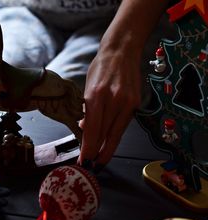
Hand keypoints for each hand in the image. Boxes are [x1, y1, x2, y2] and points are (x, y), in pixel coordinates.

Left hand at [78, 45, 140, 168]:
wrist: (122, 52)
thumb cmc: (100, 68)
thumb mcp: (86, 88)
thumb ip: (86, 110)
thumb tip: (84, 130)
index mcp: (97, 96)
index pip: (92, 130)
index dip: (88, 148)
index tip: (84, 161)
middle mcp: (114, 101)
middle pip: (105, 135)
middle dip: (97, 153)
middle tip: (91, 166)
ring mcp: (127, 103)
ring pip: (116, 133)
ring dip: (107, 148)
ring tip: (99, 160)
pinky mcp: (136, 104)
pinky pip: (123, 125)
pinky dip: (114, 135)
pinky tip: (108, 143)